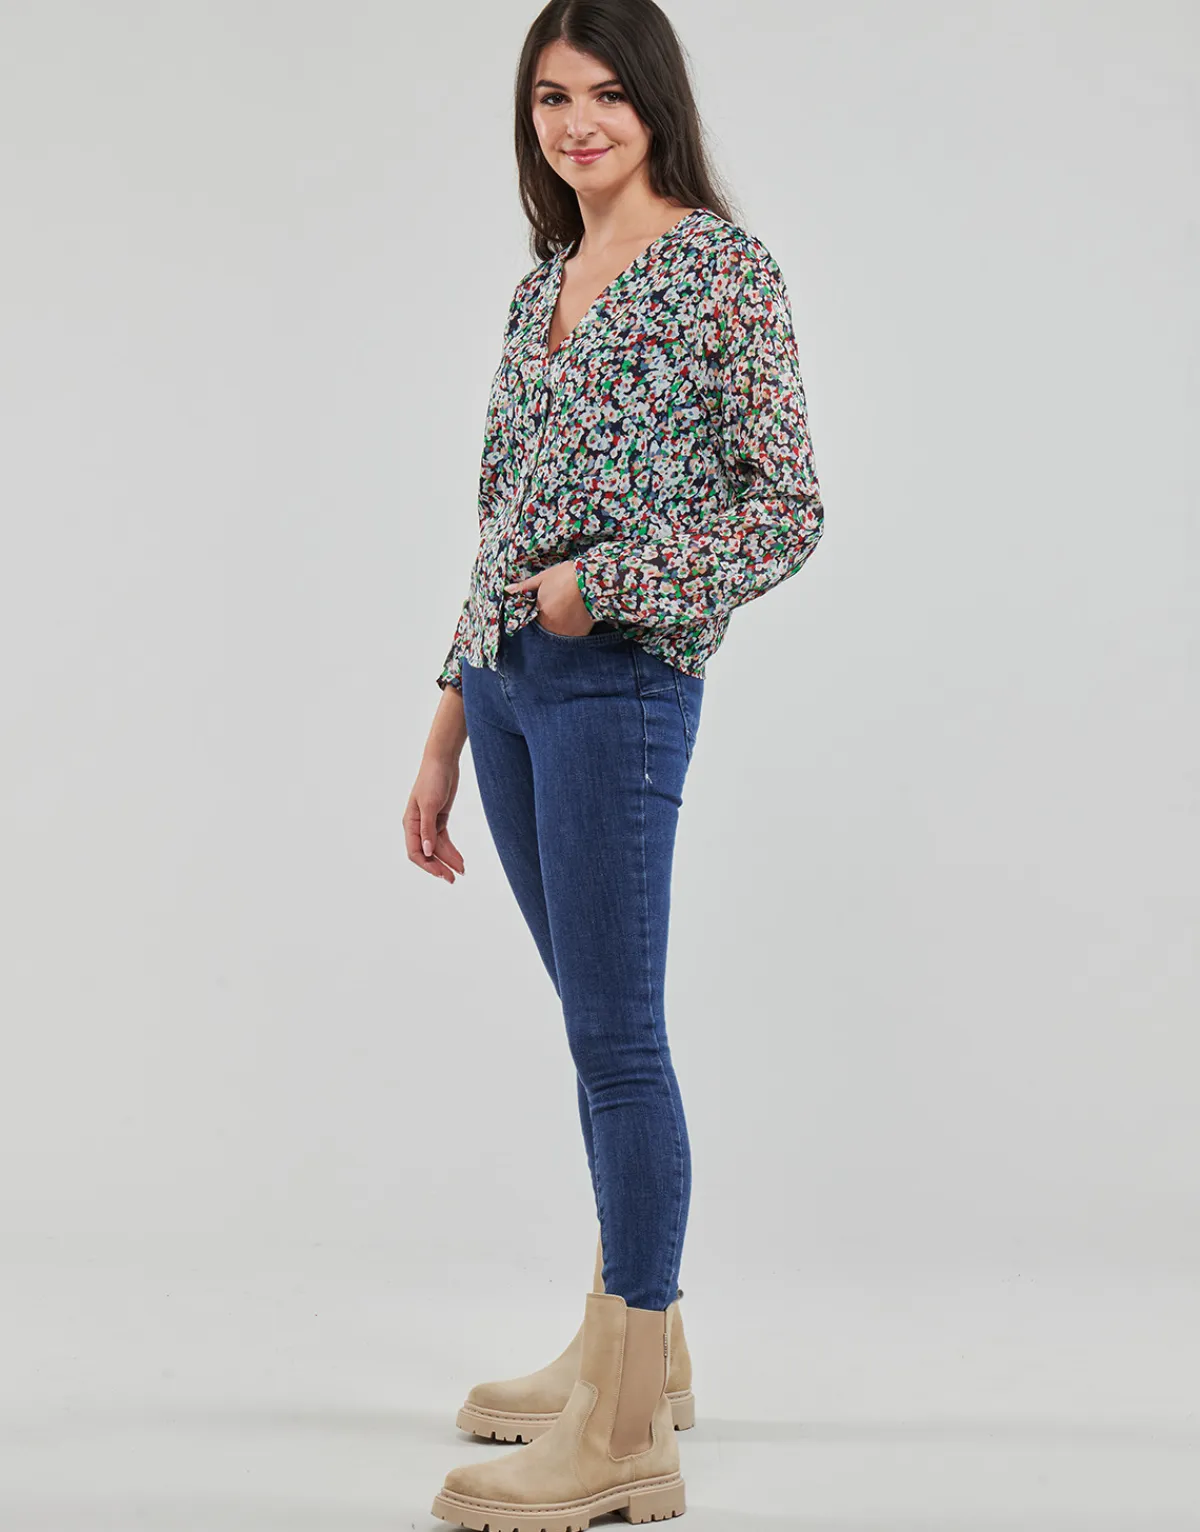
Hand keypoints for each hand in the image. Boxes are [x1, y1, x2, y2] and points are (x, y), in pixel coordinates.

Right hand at [404, 749, 465, 882]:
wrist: (443, 761)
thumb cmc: (432, 779)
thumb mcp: (430, 805)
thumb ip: (427, 829)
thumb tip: (427, 851)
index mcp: (410, 823)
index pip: (415, 852)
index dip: (427, 865)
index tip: (441, 873)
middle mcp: (417, 825)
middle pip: (427, 853)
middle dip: (439, 867)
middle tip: (452, 879)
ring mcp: (429, 823)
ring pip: (437, 848)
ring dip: (448, 860)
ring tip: (461, 871)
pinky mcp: (440, 818)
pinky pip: (444, 840)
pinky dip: (451, 850)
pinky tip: (460, 860)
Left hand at [505, 560, 593, 635]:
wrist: (593, 580)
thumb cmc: (566, 577)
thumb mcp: (543, 578)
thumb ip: (525, 587)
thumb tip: (507, 590)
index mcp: (540, 614)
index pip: (531, 621)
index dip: (535, 614)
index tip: (540, 609)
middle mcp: (552, 628)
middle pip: (545, 630)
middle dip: (547, 622)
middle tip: (556, 610)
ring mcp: (567, 633)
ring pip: (558, 635)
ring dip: (559, 627)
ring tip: (566, 613)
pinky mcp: (581, 634)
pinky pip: (571, 636)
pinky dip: (571, 629)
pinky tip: (574, 617)